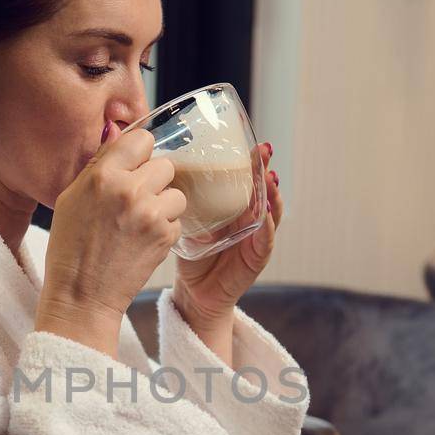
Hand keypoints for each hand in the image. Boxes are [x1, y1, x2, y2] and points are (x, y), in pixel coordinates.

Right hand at [36, 120, 185, 357]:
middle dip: (155, 181)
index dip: (140, 154)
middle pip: (165, 165)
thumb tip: (117, 133)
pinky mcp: (164, 237)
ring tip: (141, 224)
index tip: (135, 167)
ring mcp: (150, 214)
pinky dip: (165, 230)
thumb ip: (99, 165)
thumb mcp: (71, 198)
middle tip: (138, 201)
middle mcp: (129, 190)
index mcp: (103, 175)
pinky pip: (177, 221)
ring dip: (164, 206)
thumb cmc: (71, 248)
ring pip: (176, 193)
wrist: (81, 296)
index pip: (142, 139)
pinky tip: (143, 242)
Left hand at [172, 141, 281, 342]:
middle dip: (264, 168)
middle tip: (264, 150)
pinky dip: (269, 225)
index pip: (244, 178)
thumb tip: (163, 171)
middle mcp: (249, 218)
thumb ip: (184, 202)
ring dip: (272, 192)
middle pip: (261, 188)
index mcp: (233, 207)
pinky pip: (266, 238)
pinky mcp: (257, 256)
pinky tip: (268, 212)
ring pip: (271, 209)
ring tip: (270, 177)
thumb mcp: (188, 223)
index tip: (247, 140)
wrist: (195, 295)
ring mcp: (257, 236)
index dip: (248, 160)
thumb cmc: (192, 257)